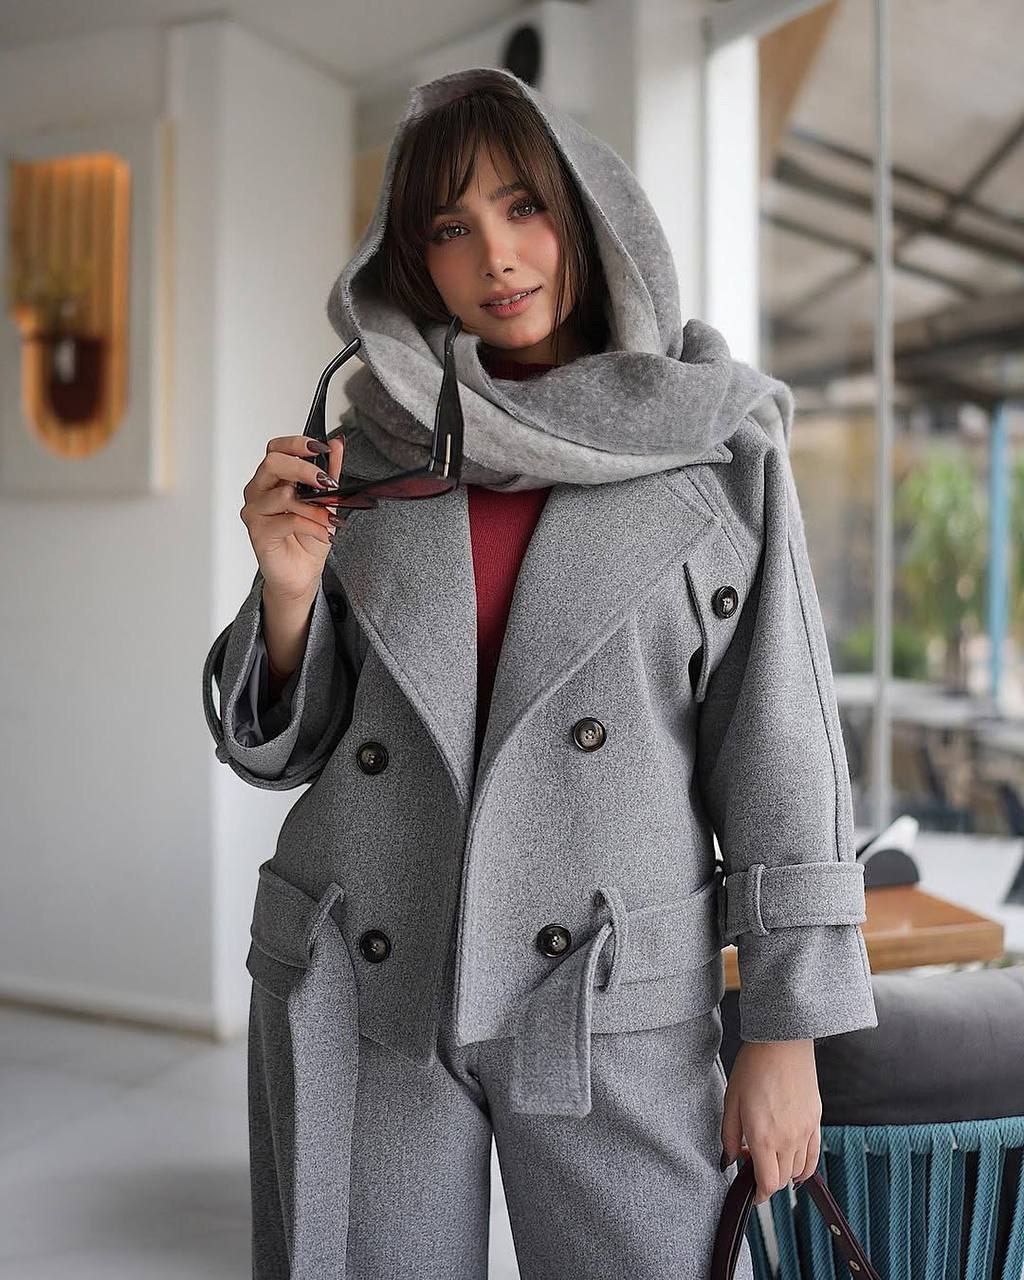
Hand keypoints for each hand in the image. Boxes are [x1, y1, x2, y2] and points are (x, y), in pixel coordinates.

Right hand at [241, 433, 346, 601]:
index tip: (322, 448)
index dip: (297, 444)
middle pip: (273, 462)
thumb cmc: (308, 537)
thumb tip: (338, 443)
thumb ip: (330, 472)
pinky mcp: (258, 532)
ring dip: (314, 506)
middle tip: (327, 483)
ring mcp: (255, 511)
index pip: (276, 449)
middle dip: (305, 469)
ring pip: (283, 494)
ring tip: (329, 518)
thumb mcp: (326, 501)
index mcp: (272, 478)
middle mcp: (259, 490)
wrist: (301, 573)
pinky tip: (323, 534)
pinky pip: (288, 520)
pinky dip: (312, 526)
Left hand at [721, 1040, 821, 1204]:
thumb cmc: (754, 1067)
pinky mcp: (816, 1122)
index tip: (751, 1192)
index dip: (758, 1194)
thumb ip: (730, 1136)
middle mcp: (788, 1140)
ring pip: (798, 1170)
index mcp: (764, 1137)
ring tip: (769, 1153)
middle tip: (752, 1161)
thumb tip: (729, 1159)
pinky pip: (813, 1156)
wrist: (783, 1042)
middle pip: (782, 1180)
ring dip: (783, 1171)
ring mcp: (805, 1132)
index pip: (767, 1184)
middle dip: (766, 1179)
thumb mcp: (731, 1101)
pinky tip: (794, 1161)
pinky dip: (804, 1166)